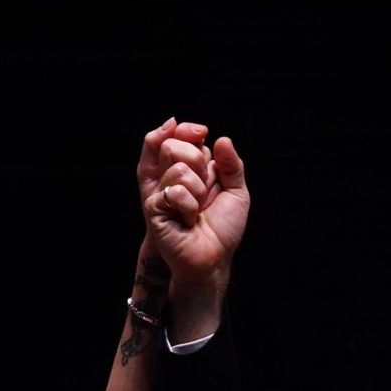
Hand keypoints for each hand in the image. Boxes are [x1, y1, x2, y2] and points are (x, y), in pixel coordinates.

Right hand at [138, 117, 248, 340]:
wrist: (213, 258)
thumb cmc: (223, 230)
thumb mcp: (237, 193)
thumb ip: (232, 165)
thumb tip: (222, 139)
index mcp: (190, 169)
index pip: (181, 136)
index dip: (189, 131)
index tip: (202, 133)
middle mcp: (172, 177)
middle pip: (174, 145)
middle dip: (197, 162)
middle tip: (205, 190)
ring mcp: (160, 191)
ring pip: (177, 168)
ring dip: (198, 191)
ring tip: (197, 211)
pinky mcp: (153, 207)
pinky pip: (175, 191)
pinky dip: (190, 206)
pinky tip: (188, 220)